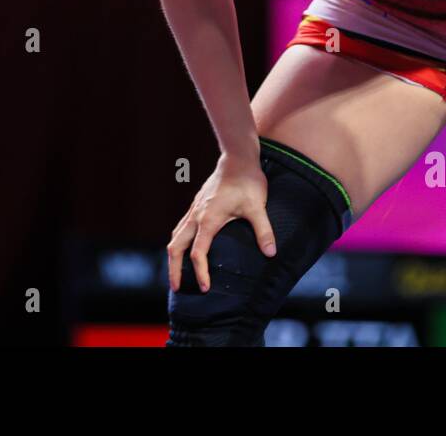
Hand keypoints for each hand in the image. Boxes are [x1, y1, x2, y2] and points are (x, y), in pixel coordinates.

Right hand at [167, 152, 276, 293]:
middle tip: (178, 288)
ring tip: (177, 273)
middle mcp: (196, 215)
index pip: (198, 252)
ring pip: (175, 236)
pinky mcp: (197, 205)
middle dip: (174, 269)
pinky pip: (181, 227)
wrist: (237, 157)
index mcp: (208, 219)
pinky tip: (186, 248)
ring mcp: (194, 209)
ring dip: (174, 256)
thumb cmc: (247, 181)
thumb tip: (271, 253)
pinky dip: (179, 242)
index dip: (200, 272)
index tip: (204, 288)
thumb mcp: (257, 206)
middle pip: (176, 246)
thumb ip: (263, 230)